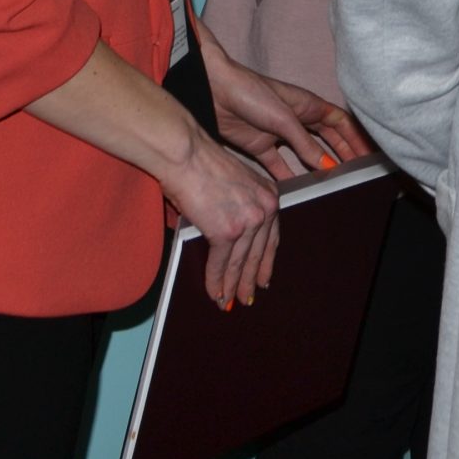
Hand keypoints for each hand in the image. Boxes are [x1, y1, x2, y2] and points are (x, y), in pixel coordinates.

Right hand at [159, 129, 279, 306]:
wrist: (187, 155)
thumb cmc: (202, 165)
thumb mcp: (235, 185)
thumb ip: (239, 209)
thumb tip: (229, 238)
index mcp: (269, 195)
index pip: (272, 238)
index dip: (266, 262)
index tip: (264, 278)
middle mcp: (264, 209)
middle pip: (259, 254)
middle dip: (251, 280)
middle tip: (247, 297)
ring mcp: (247, 221)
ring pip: (240, 263)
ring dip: (233, 286)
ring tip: (228, 303)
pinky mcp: (227, 231)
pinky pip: (221, 263)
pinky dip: (216, 281)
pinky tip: (214, 293)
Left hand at [202, 40, 372, 179]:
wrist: (215, 92)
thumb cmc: (252, 93)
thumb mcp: (284, 119)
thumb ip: (305, 143)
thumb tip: (327, 166)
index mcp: (309, 105)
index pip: (340, 123)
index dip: (355, 138)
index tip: (367, 155)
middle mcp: (297, 119)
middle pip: (327, 138)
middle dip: (342, 153)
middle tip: (356, 172)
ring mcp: (279, 133)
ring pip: (306, 152)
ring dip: (318, 166)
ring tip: (332, 183)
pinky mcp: (260, 145)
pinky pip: (279, 164)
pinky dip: (289, 176)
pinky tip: (297, 189)